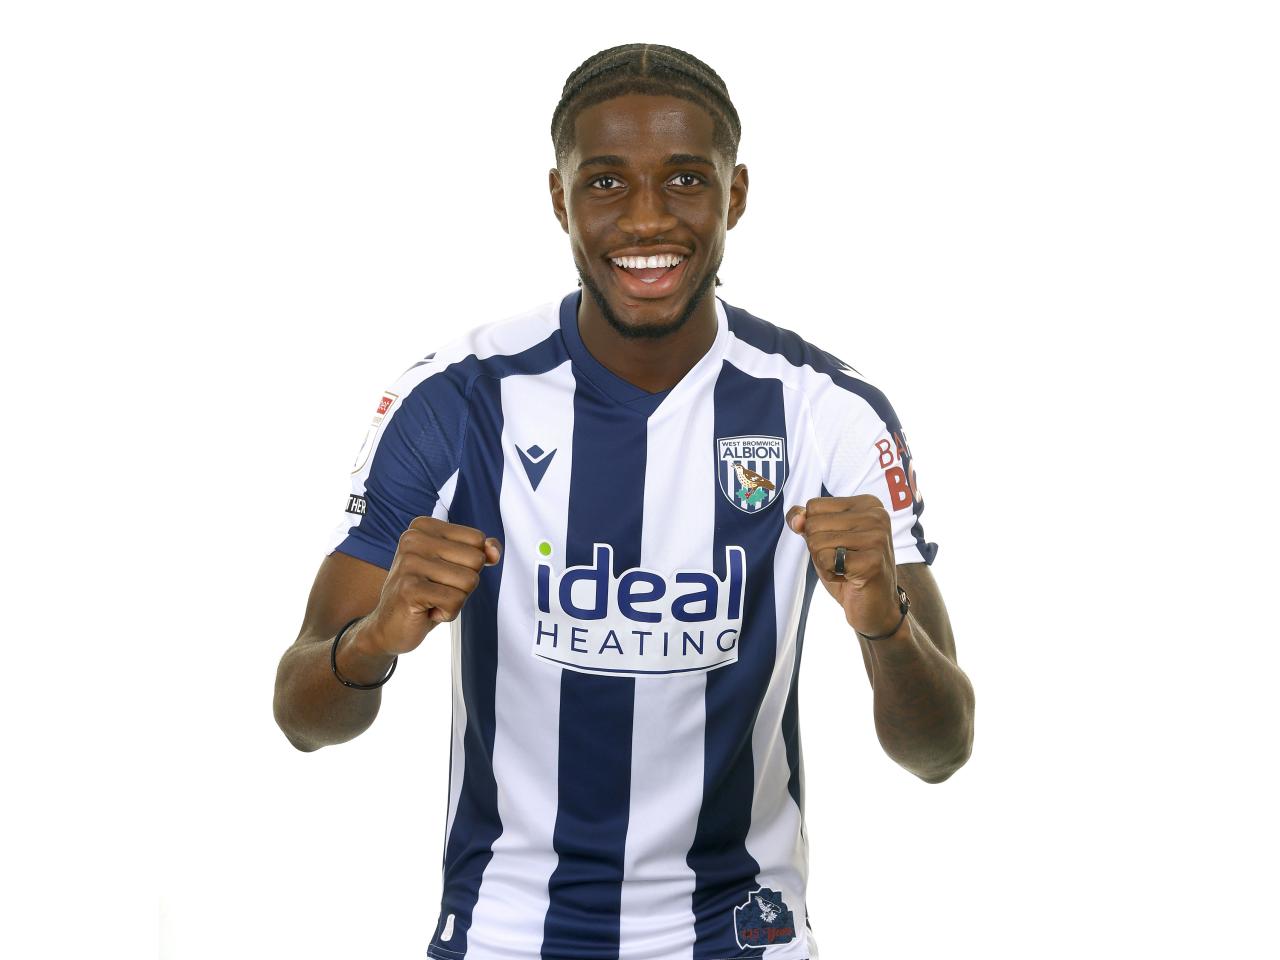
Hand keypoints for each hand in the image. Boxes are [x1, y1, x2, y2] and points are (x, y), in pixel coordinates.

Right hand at [357, 516, 501, 656]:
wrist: (389, 627)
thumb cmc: (426, 593)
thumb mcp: (454, 567)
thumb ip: (479, 551)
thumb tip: (494, 550)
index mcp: (423, 526)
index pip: (477, 539)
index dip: (469, 564)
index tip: (443, 573)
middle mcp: (413, 538)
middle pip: (476, 560)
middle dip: (464, 583)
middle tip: (437, 589)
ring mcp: (409, 563)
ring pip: (469, 581)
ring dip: (456, 599)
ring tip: (432, 600)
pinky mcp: (409, 588)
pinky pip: (455, 601)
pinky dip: (447, 613)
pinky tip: (426, 611)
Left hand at [786, 495, 900, 637]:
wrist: (875, 607)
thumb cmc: (848, 569)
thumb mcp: (824, 539)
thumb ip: (806, 522)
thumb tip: (796, 519)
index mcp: (868, 503)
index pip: (814, 506)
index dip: (816, 531)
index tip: (840, 544)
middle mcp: (877, 515)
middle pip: (813, 523)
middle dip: (818, 548)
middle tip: (843, 560)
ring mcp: (877, 537)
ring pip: (817, 542)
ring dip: (824, 563)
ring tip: (847, 569)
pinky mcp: (872, 561)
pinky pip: (825, 560)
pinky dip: (829, 574)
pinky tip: (849, 578)